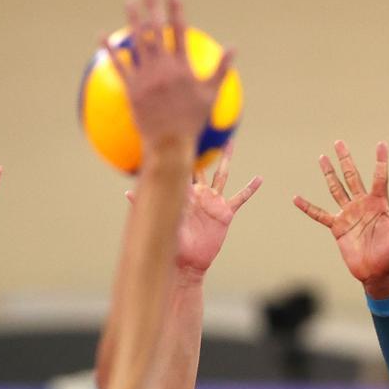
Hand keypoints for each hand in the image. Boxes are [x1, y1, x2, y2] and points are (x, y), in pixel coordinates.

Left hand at [105, 0, 232, 147]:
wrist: (170, 144)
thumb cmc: (193, 121)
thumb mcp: (211, 95)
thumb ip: (221, 69)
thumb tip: (234, 48)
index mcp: (182, 67)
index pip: (178, 30)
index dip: (175, 7)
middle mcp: (163, 68)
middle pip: (155, 29)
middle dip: (151, 4)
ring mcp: (146, 77)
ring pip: (136, 42)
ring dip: (132, 18)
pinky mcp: (131, 89)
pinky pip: (118, 66)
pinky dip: (110, 50)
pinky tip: (102, 35)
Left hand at [127, 143, 261, 278]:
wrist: (187, 261)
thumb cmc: (171, 243)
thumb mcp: (160, 222)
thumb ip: (147, 204)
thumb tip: (128, 192)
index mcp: (184, 193)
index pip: (181, 167)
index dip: (181, 151)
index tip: (179, 130)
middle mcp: (199, 193)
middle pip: (202, 164)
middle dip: (203, 147)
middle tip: (205, 126)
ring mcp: (213, 201)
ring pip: (221, 174)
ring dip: (226, 159)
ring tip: (230, 142)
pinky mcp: (225, 213)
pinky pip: (240, 198)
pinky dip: (250, 189)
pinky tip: (259, 179)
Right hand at [293, 141, 388, 298]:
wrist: (377, 273)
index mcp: (379, 203)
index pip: (380, 177)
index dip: (381, 161)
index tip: (381, 144)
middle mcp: (363, 205)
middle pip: (352, 176)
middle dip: (345, 159)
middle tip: (338, 141)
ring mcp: (349, 215)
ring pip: (336, 189)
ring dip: (329, 174)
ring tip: (322, 157)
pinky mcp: (337, 228)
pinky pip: (319, 214)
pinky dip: (308, 207)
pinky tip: (296, 198)